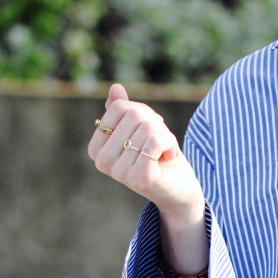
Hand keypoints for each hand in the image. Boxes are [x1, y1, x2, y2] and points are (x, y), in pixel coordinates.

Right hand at [88, 83, 204, 224]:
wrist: (180, 189)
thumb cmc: (159, 157)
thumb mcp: (140, 130)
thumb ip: (124, 111)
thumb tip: (115, 88)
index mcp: (97, 149)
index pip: (120, 107)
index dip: (142, 113)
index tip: (149, 132)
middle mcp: (103, 162)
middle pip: (134, 115)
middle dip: (155, 125)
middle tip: (159, 145)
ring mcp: (119, 172)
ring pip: (147, 128)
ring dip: (164, 136)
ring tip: (163, 154)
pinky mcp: (139, 178)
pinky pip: (155, 142)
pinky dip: (169, 145)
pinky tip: (168, 158)